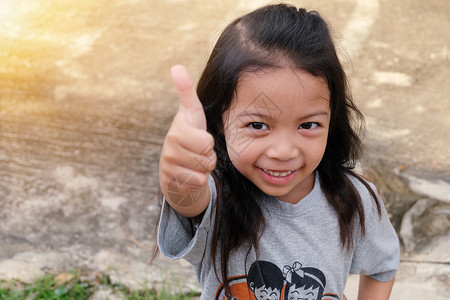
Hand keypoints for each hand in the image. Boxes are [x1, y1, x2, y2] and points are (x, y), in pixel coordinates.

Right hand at [158, 65, 216, 216]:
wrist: (174, 168)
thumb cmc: (188, 137)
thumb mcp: (190, 114)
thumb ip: (186, 91)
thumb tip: (176, 66)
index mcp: (177, 131)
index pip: (207, 143)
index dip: (208, 143)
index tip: (198, 139)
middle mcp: (169, 149)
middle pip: (207, 158)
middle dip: (207, 157)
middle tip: (197, 153)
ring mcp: (169, 167)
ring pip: (203, 172)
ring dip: (203, 169)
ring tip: (193, 163)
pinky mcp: (171, 184)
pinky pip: (198, 184)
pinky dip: (198, 181)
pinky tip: (189, 175)